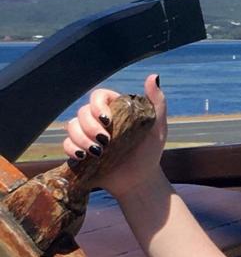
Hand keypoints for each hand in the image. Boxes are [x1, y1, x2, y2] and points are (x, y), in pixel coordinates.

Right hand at [63, 74, 166, 199]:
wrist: (139, 180)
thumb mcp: (158, 126)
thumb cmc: (150, 151)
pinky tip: (83, 156)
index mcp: (116, 109)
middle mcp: (99, 120)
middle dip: (90, 126)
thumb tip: (153, 76)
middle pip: (82, 112)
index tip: (107, 120)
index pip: (98, 96)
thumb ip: (157, 102)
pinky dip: (71, 148)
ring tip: (97, 152)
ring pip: (71, 126)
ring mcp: (88, 135)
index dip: (97, 105)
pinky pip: (66, 144)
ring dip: (80, 138)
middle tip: (105, 141)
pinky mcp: (79, 151)